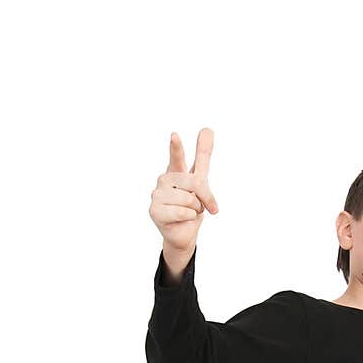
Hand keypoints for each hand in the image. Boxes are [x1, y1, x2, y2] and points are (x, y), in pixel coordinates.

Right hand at [149, 127, 219, 254]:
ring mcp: (157, 195)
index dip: (176, 148)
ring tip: (188, 213)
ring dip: (195, 210)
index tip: (175, 135)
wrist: (184, 234)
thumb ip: (203, 156)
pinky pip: (182, 212)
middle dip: (205, 197)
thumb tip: (207, 128)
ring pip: (188, 199)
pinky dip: (188, 218)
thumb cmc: (191, 207)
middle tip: (202, 207)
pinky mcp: (154, 211)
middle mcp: (164, 180)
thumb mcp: (200, 181)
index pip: (177, 157)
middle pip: (194, 182)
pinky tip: (181, 220)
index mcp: (175, 172)